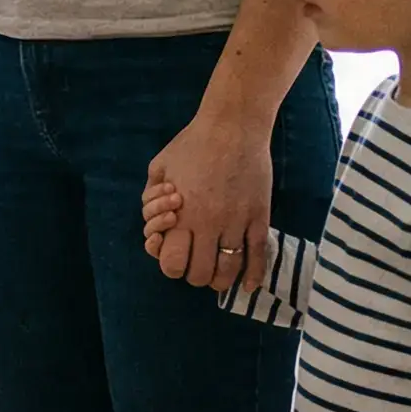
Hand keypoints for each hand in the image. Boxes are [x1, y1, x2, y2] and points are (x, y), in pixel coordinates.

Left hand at [143, 114, 272, 291]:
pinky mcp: (259, 218)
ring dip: (220, 280)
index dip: (171, 266)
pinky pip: (258, 257)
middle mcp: (208, 224)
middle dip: (194, 274)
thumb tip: (154, 223)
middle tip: (197, 264)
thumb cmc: (192, 144)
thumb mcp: (159, 167)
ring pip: (228, 272)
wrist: (233, 126)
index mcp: (180, 214)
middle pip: (199, 274)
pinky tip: (247, 285)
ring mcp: (236, 222)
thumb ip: (151, 197)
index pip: (172, 264)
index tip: (175, 256)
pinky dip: (253, 277)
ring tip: (218, 274)